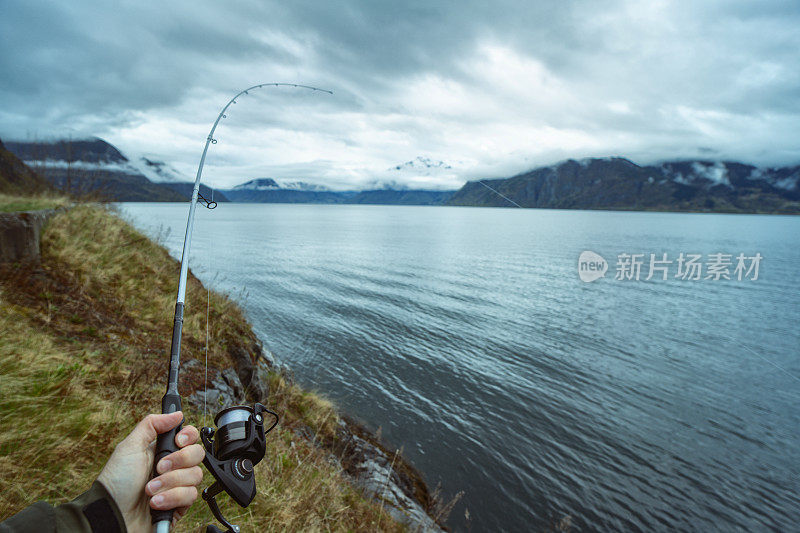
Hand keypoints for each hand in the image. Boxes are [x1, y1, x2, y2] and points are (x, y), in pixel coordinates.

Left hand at [98, 411, 204, 532]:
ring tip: (150, 491)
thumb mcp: (129, 447)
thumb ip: (151, 425)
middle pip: (197, 453)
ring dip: (169, 482)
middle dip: (178, 461)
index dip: (189, 436)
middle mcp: (173, 467)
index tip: (178, 441)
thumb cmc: (116, 483)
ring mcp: (177, 486)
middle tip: (158, 468)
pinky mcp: (180, 504)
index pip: (190, 436)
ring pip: (195, 475)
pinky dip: (171, 498)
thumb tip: (175, 413)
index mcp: (162, 450)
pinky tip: (155, 503)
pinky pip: (191, 495)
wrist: (113, 515)